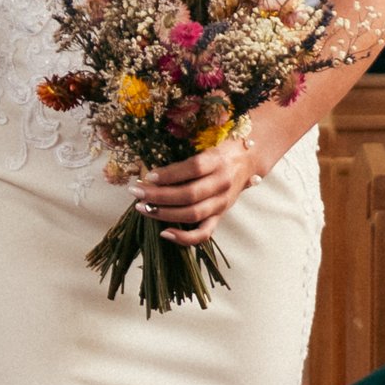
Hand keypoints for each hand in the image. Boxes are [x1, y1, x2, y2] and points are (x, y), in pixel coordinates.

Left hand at [137, 133, 261, 243]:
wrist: (247, 159)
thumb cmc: (218, 151)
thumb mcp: (205, 147)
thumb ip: (183, 159)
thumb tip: (151, 173)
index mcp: (218, 161)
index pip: (193, 168)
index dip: (169, 174)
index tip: (148, 176)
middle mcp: (222, 183)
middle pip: (189, 194)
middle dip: (158, 195)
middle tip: (136, 192)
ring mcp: (222, 203)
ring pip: (192, 214)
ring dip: (164, 214)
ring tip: (143, 208)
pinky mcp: (220, 216)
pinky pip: (203, 234)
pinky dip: (184, 238)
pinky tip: (164, 233)